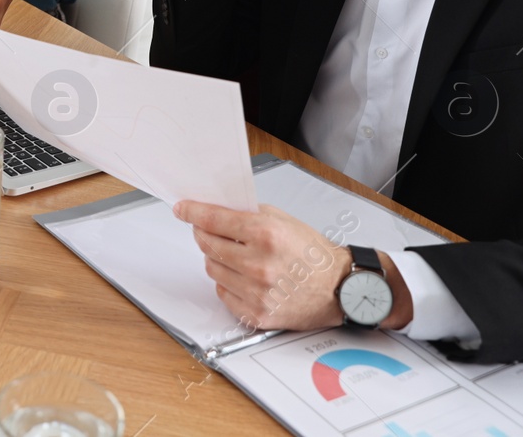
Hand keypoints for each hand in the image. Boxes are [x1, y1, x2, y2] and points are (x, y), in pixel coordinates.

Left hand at [174, 201, 409, 331]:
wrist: (340, 289)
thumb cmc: (315, 255)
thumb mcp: (284, 220)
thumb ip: (249, 214)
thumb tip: (217, 208)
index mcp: (266, 234)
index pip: (213, 219)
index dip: (192, 211)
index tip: (182, 209)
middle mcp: (259, 264)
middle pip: (207, 244)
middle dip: (204, 234)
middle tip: (209, 230)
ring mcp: (256, 291)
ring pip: (212, 269)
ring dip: (218, 259)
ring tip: (238, 256)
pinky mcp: (256, 313)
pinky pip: (223, 293)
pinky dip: (228, 282)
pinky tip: (245, 277)